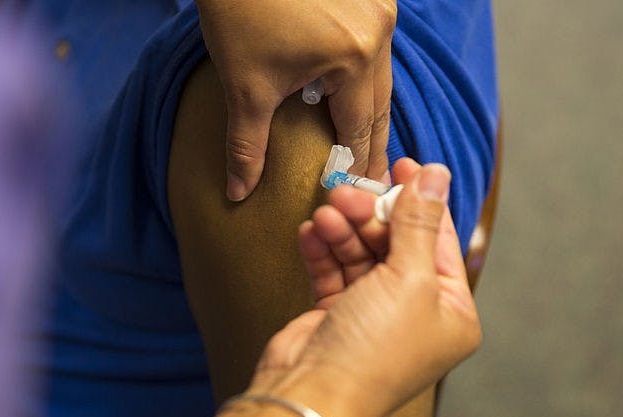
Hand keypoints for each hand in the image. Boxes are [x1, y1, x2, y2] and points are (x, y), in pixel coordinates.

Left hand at [195, 0, 395, 199]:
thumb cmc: (240, 11)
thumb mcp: (244, 85)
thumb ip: (247, 145)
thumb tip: (239, 193)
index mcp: (355, 56)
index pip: (361, 126)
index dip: (357, 163)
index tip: (357, 193)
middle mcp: (379, 32)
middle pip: (382, 104)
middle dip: (374, 144)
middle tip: (371, 181)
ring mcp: (380, 8)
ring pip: (382, 76)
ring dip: (372, 111)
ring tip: (365, 145)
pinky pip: (377, 49)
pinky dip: (367, 77)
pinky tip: (357, 95)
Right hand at [250, 159, 480, 416]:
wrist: (313, 395)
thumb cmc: (374, 348)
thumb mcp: (409, 277)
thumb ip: (419, 222)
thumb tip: (437, 173)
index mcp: (451, 312)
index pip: (440, 241)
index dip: (421, 199)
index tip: (402, 163)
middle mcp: (416, 313)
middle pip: (397, 243)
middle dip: (371, 215)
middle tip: (348, 192)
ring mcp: (374, 314)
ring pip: (361, 254)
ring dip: (343, 230)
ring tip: (325, 213)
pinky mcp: (337, 316)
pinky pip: (334, 271)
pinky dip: (323, 250)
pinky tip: (311, 233)